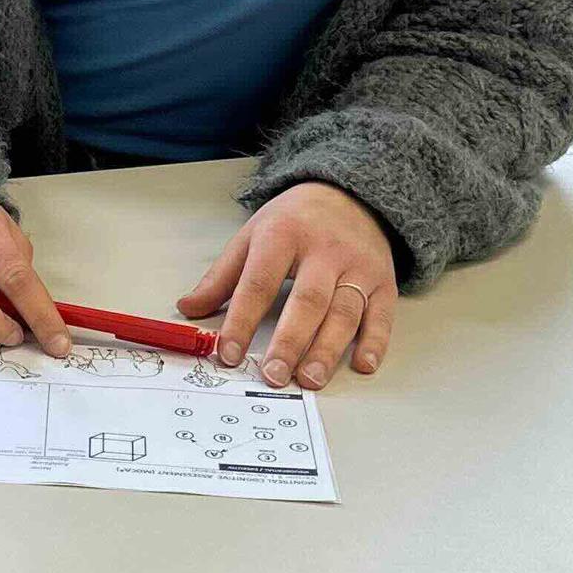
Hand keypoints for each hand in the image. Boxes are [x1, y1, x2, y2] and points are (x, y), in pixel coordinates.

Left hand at [179, 182, 396, 389]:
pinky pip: (382, 315)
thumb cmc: (294, 221)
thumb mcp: (252, 236)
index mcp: (283, 235)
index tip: (228, 354)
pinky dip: (375, 342)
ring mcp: (358, 266)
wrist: (348, 193)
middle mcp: (324, 251)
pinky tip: (363, 364)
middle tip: (273, 375)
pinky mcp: (384, 281)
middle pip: (307, 301)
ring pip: (344, 312)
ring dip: (327, 349)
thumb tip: (187, 309)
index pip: (258, 283)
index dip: (241, 321)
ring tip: (309, 379)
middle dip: (289, 342)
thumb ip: (221, 276)